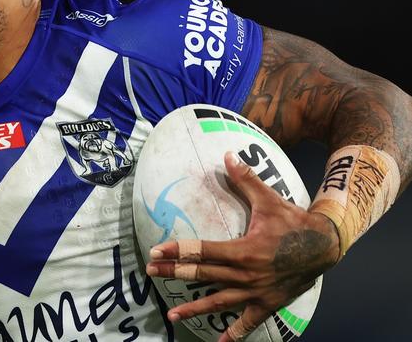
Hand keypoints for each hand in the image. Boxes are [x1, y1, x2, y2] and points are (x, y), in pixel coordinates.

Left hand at [146, 152, 340, 340]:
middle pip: (202, 275)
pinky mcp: (268, 303)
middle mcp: (245, 274)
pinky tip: (220, 341)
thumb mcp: (269, 198)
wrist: (325, 245)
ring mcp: (256, 292)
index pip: (202, 250)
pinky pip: (248, 322)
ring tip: (171, 314)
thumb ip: (245, 179)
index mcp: (243, 250)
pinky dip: (234, 333)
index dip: (177, 251)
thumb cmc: (293, 221)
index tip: (156, 252)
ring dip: (194, 308)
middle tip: (150, 273)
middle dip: (174, 274)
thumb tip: (227, 154)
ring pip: (218, 302)